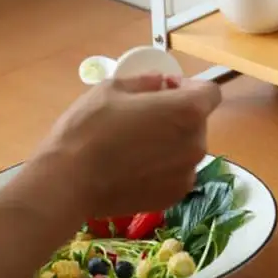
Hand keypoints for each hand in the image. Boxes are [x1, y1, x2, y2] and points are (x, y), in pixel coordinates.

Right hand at [29, 74, 220, 220]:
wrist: (67, 183)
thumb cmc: (90, 128)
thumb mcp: (113, 89)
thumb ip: (146, 81)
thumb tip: (161, 82)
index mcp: (187, 111)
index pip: (210, 92)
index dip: (190, 87)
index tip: (166, 89)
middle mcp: (196, 143)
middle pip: (197, 120)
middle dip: (177, 114)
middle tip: (145, 117)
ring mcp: (187, 173)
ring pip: (186, 147)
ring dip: (171, 142)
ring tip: (135, 145)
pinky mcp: (174, 196)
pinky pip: (177, 172)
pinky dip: (163, 167)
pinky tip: (134, 168)